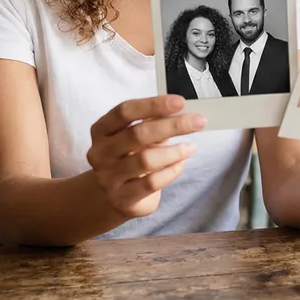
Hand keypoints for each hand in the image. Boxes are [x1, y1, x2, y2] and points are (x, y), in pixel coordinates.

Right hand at [86, 95, 203, 218]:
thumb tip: (181, 110)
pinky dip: (171, 171)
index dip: (153, 104)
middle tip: (198, 122)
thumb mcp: (135, 136)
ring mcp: (108, 177)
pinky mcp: (121, 198)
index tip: (180, 102)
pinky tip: (181, 164)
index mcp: (102, 130)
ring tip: (190, 147)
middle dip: (172, 126)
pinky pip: (152, 183)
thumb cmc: (129, 157)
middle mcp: (100, 153)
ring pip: (146, 160)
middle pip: (138, 134)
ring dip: (175, 151)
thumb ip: (152, 122)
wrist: (112, 197)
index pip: (125, 111)